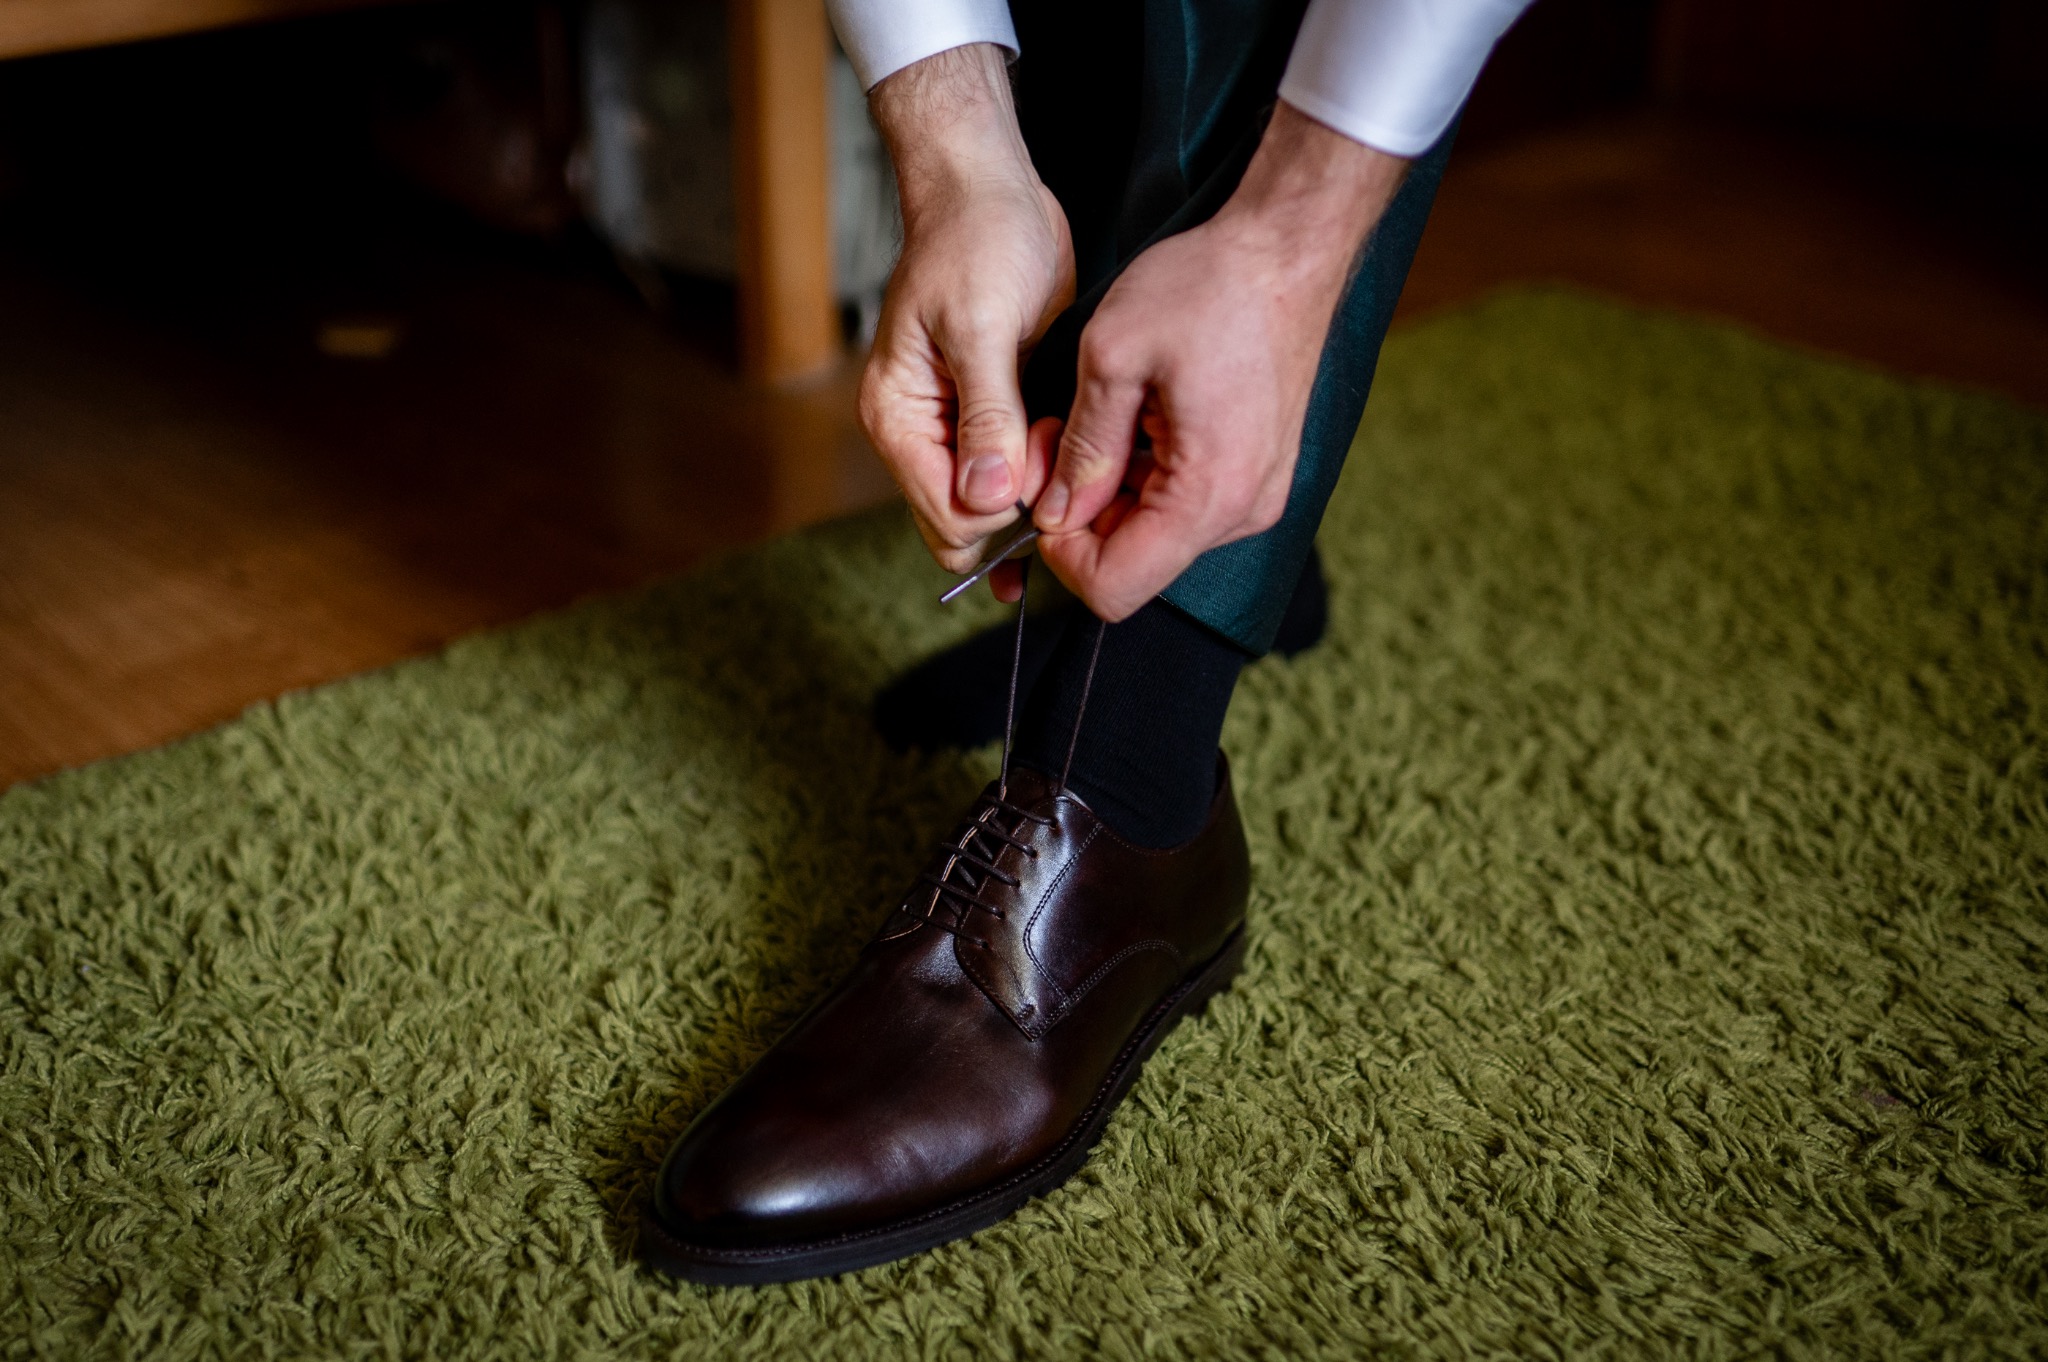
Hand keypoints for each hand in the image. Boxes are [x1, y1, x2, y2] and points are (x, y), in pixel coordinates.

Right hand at [860, 44, 1075, 576]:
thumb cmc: (976, 240)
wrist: (993, 192)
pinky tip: (1072, 446)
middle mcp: (921, 434)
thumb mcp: (982, 324)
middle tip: (1063, 455)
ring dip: (1038, 493)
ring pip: (995, 507)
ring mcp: (957, 429)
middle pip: (966, 526)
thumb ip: (987, 415)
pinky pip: (1016, 474)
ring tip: (1068, 439)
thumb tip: (988, 498)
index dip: (1006, 510)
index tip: (1048, 461)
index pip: (948, 517)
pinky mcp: (995, 416)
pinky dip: (1045, 472)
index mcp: (899, 418)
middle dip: (1022, 510)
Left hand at [1030, 103, 1408, 620]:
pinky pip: (1181, 502)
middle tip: (1054, 439)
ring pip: (1153, 532)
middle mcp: (1241, 512)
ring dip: (1107, 490)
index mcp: (1208, 494)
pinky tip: (1130, 415)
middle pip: (1134, 563)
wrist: (1289, 248)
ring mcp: (1254, 496)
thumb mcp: (1115, 353)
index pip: (1114, 588)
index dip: (1061, 555)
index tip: (1042, 493)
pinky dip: (1141, 474)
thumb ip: (1082, 448)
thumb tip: (1054, 514)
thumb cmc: (1209, 286)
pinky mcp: (1255, 474)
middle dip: (1078, 514)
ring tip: (1092, 416)